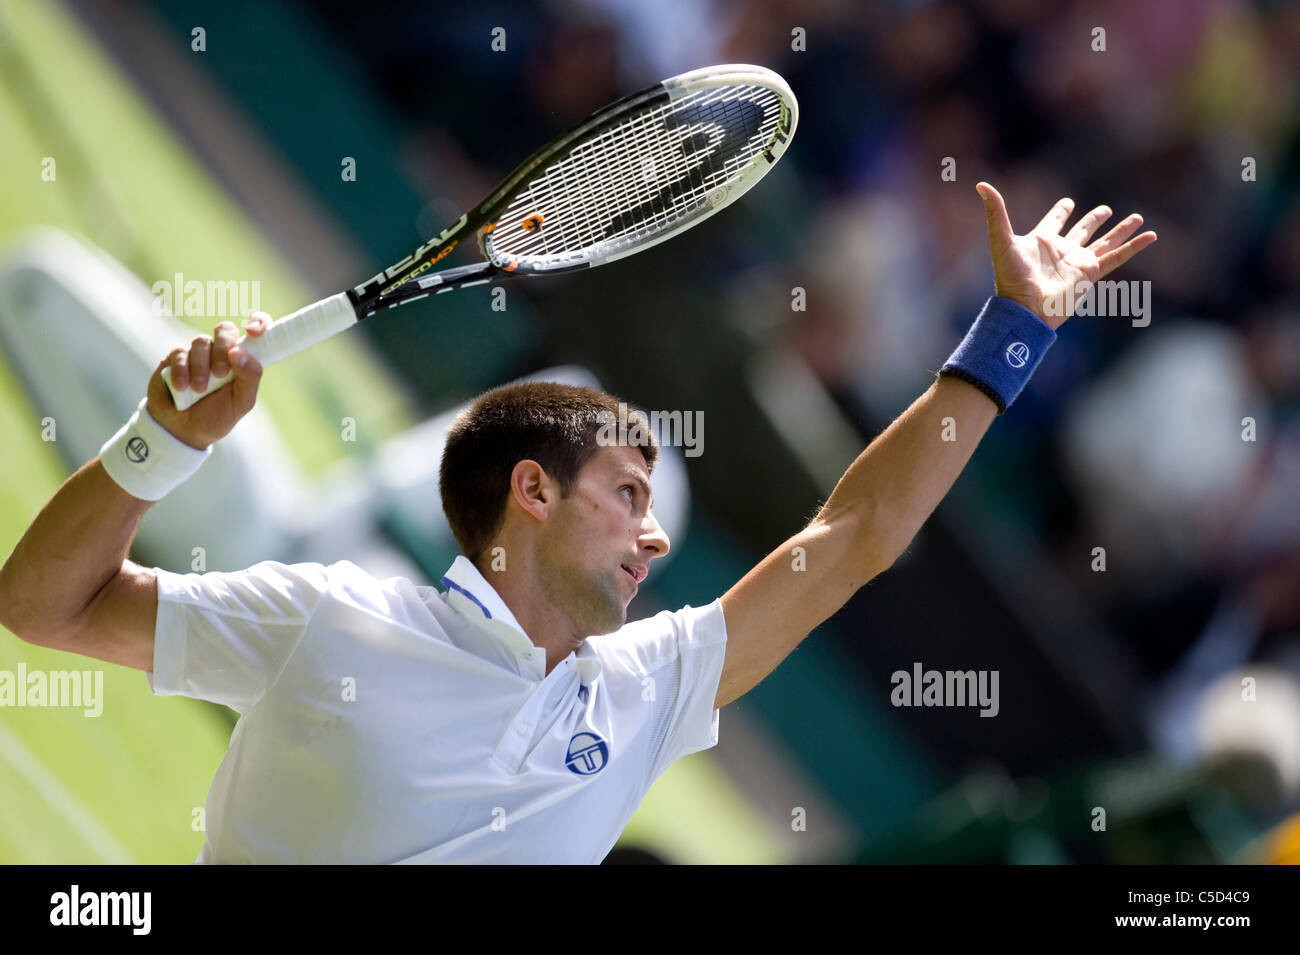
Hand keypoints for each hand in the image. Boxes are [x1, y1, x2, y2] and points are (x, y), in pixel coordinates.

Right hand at [146, 314, 267, 449]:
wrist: (183, 431)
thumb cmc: (217, 415)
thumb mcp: (241, 403)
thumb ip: (249, 378)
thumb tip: (240, 354)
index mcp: (243, 359)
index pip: (255, 329)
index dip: (258, 322)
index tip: (254, 331)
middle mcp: (221, 351)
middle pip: (225, 330)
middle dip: (223, 349)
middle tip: (220, 374)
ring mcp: (198, 353)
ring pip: (201, 341)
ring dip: (201, 367)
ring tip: (199, 389)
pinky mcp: (175, 358)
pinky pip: (179, 352)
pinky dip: (182, 370)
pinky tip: (182, 387)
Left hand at [976, 181, 1156, 329]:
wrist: (1026, 309)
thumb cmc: (1011, 278)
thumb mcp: (1001, 240)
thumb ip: (995, 212)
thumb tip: (981, 184)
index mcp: (1041, 241)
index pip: (1053, 221)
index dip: (1059, 211)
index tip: (1067, 203)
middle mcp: (1061, 251)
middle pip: (1081, 231)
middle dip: (1092, 220)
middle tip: (1104, 210)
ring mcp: (1077, 262)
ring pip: (1104, 242)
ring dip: (1120, 230)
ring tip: (1136, 218)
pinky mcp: (1091, 274)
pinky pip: (1117, 256)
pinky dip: (1134, 247)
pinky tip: (1150, 236)